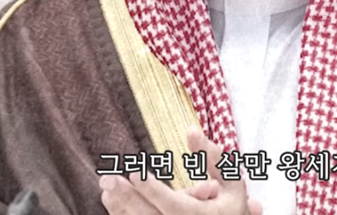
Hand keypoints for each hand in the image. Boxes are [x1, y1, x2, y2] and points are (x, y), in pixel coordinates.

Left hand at [99, 127, 261, 214]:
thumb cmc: (231, 206)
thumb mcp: (231, 181)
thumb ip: (212, 157)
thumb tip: (191, 129)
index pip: (176, 206)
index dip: (154, 191)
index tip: (135, 173)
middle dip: (129, 199)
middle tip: (109, 179)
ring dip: (121, 207)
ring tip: (105, 187)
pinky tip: (110, 200)